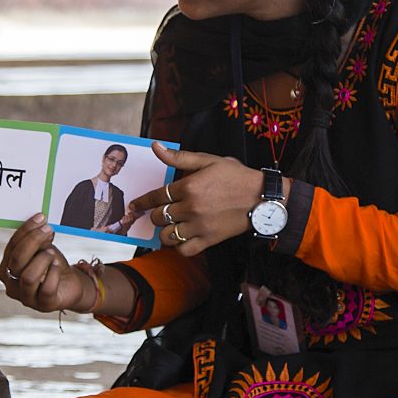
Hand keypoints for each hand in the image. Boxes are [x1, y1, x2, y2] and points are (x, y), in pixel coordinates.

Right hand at [0, 214, 92, 312]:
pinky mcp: (43, 305)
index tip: (40, 217)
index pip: (11, 247)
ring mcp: (26, 298)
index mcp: (6, 269)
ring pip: (28, 276)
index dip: (25, 231)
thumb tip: (39, 225)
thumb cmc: (52, 266)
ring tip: (51, 254)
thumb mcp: (43, 249)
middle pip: (17, 259)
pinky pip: (46, 288)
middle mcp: (11, 285)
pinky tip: (57, 265)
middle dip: (33, 240)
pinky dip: (53, 273)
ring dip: (42, 259)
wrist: (70, 285)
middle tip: (48, 229)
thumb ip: (37, 240)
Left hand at [125, 143, 258, 256]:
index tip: (135, 205)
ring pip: (167, 236)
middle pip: (159, 217)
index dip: (142, 202)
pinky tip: (182, 238)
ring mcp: (199, 226)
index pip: (156, 196)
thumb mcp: (208, 160)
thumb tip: (156, 147)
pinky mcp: (209, 240)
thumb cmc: (236, 177)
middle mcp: (191, 207)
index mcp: (189, 186)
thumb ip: (180, 157)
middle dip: (156, 214)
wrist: (261, 198)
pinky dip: (179, 246)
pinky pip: (184, 250)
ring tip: (171, 226)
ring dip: (165, 231)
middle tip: (161, 212)